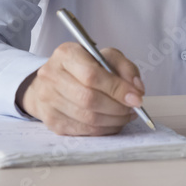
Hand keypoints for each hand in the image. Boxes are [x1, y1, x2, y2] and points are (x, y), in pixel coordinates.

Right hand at [16, 42, 145, 135]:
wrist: (51, 81)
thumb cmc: (82, 67)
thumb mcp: (105, 57)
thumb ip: (125, 67)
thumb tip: (136, 89)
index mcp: (66, 54)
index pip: (92, 75)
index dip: (117, 89)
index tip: (137, 98)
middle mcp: (51, 76)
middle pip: (89, 99)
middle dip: (117, 107)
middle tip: (133, 109)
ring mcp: (48, 100)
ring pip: (87, 118)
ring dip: (113, 120)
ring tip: (126, 115)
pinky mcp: (51, 120)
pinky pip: (83, 130)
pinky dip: (104, 129)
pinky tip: (113, 123)